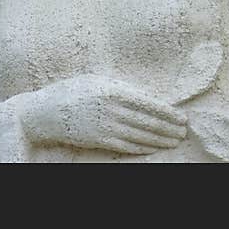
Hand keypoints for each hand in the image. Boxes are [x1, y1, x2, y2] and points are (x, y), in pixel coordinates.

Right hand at [15, 74, 187, 154]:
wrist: (45, 112)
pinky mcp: (100, 141)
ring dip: (161, 140)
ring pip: (141, 136)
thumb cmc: (72, 91)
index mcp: (112, 90)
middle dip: (169, 128)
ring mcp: (106, 126)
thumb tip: (145, 97)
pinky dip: (143, 148)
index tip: (181, 117)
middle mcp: (111, 108)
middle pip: (148, 122)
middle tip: (183, 132)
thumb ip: (119, 87)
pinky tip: (154, 148)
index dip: (168, 112)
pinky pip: (127, 146)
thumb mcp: (96, 80)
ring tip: (174, 141)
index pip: (148, 103)